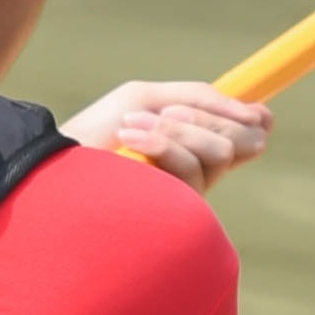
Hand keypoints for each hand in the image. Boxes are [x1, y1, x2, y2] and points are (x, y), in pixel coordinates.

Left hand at [65, 79, 271, 190]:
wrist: (52, 166)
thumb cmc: (93, 133)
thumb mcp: (145, 100)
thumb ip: (199, 100)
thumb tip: (262, 115)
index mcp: (192, 152)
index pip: (246, 139)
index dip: (250, 121)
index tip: (249, 112)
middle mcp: (195, 179)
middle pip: (237, 140)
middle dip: (203, 117)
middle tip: (161, 112)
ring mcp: (185, 199)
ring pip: (219, 151)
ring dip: (177, 129)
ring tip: (131, 127)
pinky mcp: (173, 215)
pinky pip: (192, 168)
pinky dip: (163, 144)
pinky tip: (129, 141)